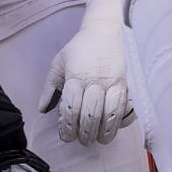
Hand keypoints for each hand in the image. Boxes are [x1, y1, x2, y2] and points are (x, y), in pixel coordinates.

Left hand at [40, 0, 132, 145]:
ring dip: (105, 132)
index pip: (72, 108)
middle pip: (91, 115)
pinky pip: (127, 108)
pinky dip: (121, 121)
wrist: (105, 31)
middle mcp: (96, 81)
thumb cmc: (79, 48)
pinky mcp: (128, 84)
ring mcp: (114, 83)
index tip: (66, 137)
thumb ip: (49, 87)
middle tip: (82, 141)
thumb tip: (42, 109)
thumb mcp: (59, 63)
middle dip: (85, 133)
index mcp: (76, 77)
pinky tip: (115, 128)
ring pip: (111, 115)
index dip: (68, 126)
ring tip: (99, 139)